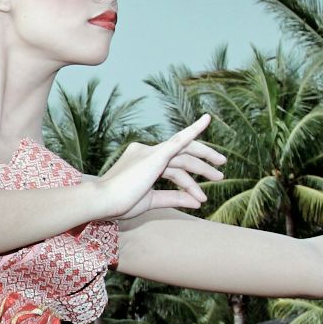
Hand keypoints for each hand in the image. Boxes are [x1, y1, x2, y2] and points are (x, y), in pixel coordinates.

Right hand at [92, 114, 226, 219]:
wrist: (103, 201)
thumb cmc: (120, 203)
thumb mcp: (151, 201)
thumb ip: (174, 198)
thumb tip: (197, 201)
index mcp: (143, 162)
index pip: (172, 167)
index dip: (189, 176)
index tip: (203, 185)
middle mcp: (147, 152)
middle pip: (182, 156)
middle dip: (202, 164)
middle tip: (220, 174)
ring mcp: (151, 151)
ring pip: (185, 155)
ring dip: (204, 166)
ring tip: (219, 177)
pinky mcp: (156, 155)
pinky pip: (179, 139)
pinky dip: (194, 129)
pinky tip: (207, 120)